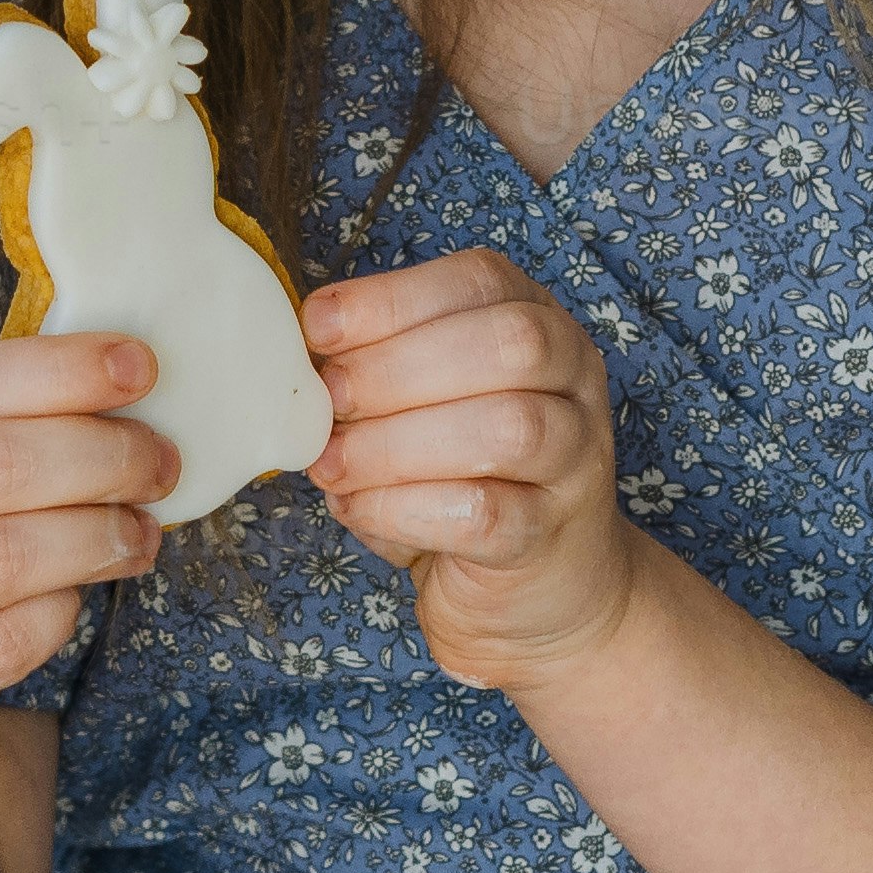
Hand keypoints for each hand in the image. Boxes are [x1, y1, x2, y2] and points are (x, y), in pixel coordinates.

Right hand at [0, 330, 167, 783]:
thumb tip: (109, 375)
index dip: (61, 371)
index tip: (140, 367)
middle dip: (102, 456)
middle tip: (158, 460)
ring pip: (12, 556)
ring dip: (99, 535)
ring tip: (138, 529)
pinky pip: (16, 639)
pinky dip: (64, 610)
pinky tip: (77, 590)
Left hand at [303, 248, 649, 696]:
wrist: (538, 590)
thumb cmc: (462, 478)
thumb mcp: (423, 404)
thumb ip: (377, 368)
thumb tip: (297, 354)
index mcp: (538, 323)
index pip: (481, 281)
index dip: (394, 299)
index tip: (319, 327)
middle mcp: (573, 382)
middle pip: (510, 345)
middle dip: (398, 367)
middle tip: (329, 399)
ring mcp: (575, 461)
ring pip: (506, 428)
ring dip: (396, 444)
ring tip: (332, 463)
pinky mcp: (549, 537)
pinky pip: (484, 514)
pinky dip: (403, 507)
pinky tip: (358, 507)